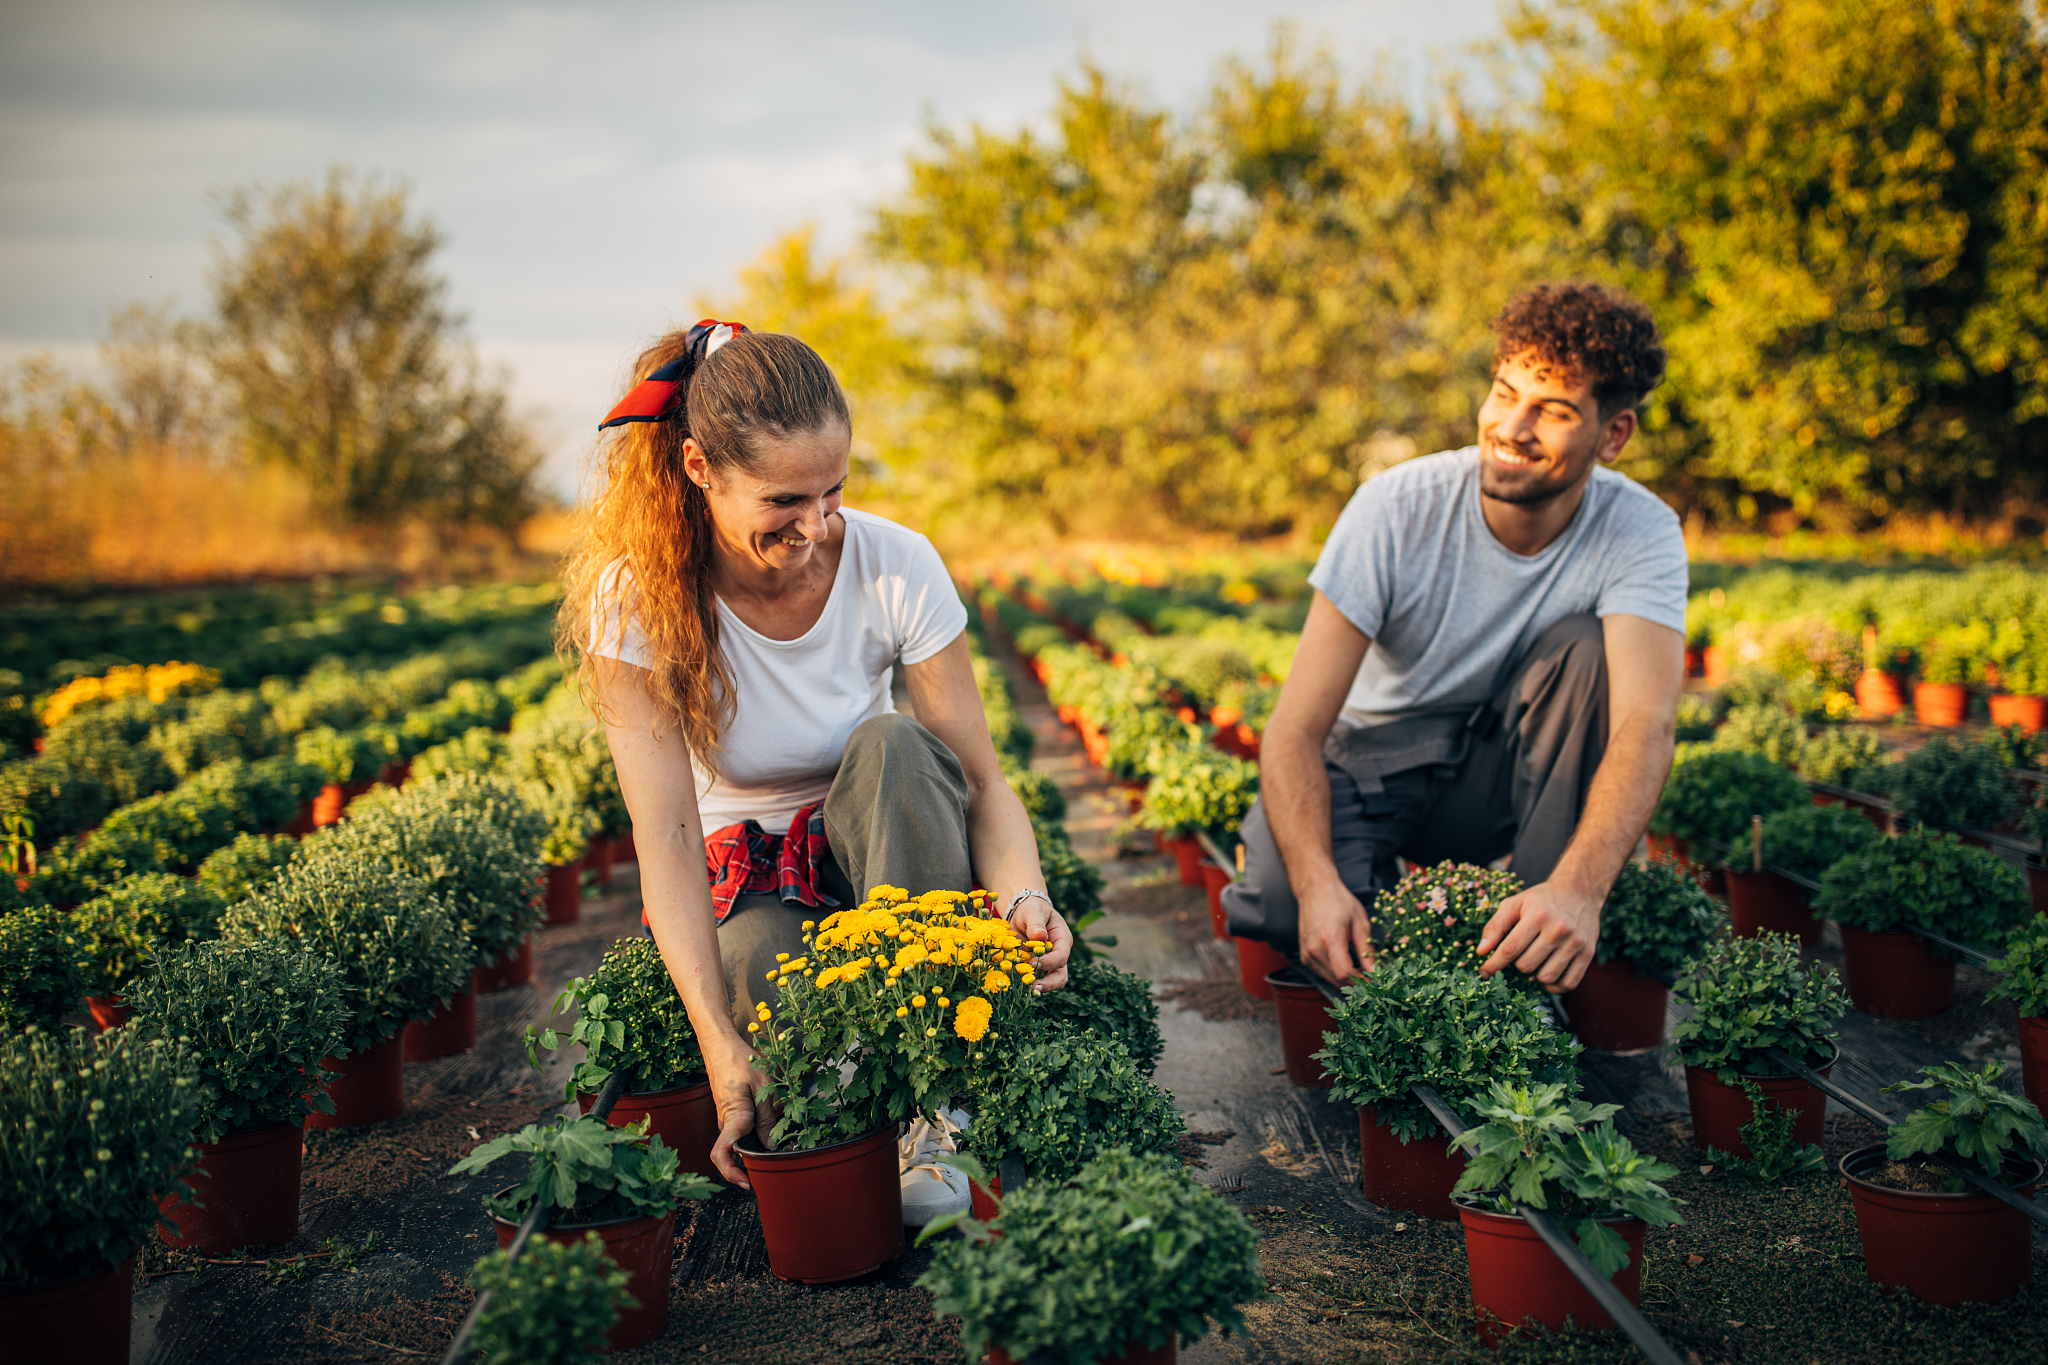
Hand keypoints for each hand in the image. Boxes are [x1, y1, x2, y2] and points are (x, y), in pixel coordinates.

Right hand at [704, 1032, 771, 1187]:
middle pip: (734, 1153)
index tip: (747, 1183)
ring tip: (779, 1119)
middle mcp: (725, 1122)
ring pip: (741, 1140)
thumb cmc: (739, 1060)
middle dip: (756, 1157)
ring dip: (761, 1137)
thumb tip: (770, 1146)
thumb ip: (767, 1117)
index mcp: (732, 1117)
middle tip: (778, 1151)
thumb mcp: (763, 1086)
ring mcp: (726, 1119)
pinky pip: (743, 1128)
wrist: (720, 1044)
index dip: (732, 1174)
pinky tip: (774, 1111)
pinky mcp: (730, 1113)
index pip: (722, 1154)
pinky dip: (759, 1125)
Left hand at [1007, 899, 1072, 991]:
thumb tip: (1040, 936)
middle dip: (1049, 983)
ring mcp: (1048, 962)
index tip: (1034, 963)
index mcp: (1062, 939)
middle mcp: (1058, 953)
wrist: (1022, 912)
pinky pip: (1035, 979)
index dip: (1050, 962)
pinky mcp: (1035, 967)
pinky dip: (1026, 982)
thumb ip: (1036, 923)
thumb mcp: (1033, 911)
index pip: (1062, 955)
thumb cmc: (1032, 909)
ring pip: (1051, 981)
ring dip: (1039, 986)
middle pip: (1061, 975)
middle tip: (1032, 985)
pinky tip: (1015, 983)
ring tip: (1025, 989)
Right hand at [1297, 876, 1375, 984]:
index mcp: (1330, 938)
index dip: (1362, 982)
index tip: (1376, 982)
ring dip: (1347, 982)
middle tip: (1372, 979)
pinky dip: (1336, 976)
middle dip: (1357, 984)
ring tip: (1362, 973)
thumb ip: (1368, 951)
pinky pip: (1323, 975)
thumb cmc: (1340, 903)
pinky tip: (1347, 966)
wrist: (1315, 891)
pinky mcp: (1304, 957)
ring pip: (1330, 981)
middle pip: (1338, 981)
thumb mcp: (1361, 923)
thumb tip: (1376, 973)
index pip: (1345, 974)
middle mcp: (1314, 950)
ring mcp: (1307, 955)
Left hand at [1476, 880, 1600, 992]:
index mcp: (1538, 915)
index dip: (1494, 964)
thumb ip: (1495, 926)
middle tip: (1520, 954)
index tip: (1484, 972)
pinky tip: (1548, 973)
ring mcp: (1575, 943)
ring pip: (1546, 977)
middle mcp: (1558, 929)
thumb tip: (1481, 951)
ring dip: (1535, 975)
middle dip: (1517, 964)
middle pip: (1526, 966)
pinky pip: (1568, 983)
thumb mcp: (1514, 903)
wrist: (1579, 892)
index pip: (1510, 949)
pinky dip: (1555, 986)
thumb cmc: (1541, 899)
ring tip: (1535, 960)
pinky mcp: (1588, 953)